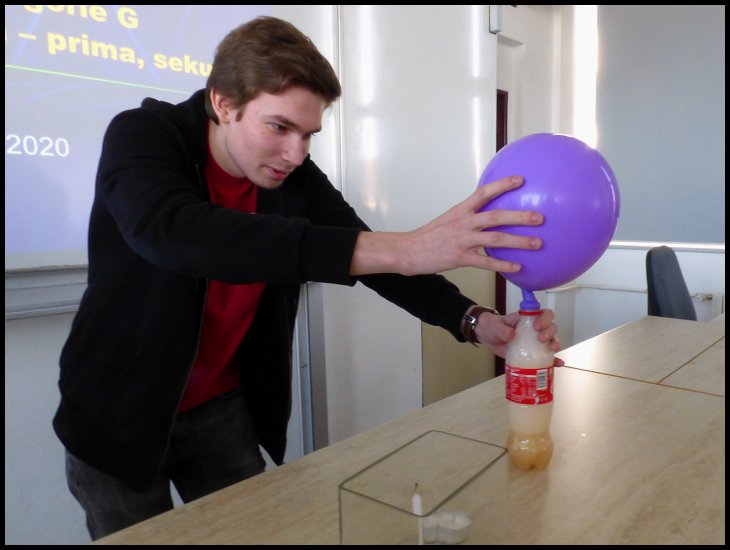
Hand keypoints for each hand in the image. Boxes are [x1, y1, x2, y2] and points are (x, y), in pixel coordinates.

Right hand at [350, 176, 543, 275]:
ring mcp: (461, 240)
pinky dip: (503, 265)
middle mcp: (463, 223)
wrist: (407, 251)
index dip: (502, 185)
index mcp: (460, 211)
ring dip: (519, 241)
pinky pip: (486, 262)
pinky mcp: (459, 258)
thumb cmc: (428, 237)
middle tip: (540, 217)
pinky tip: (517, 267)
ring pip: (495, 239)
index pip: (483, 193)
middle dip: (520, 216)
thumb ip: (466, 217)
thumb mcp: (447, 220)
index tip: (520, 179)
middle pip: (496, 216)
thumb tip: (485, 216)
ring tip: (537, 243)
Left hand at [474, 308, 563, 364]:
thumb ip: (501, 329)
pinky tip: (557, 364)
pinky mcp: (533, 353)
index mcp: (527, 318)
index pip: (543, 313)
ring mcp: (535, 341)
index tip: (537, 326)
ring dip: (554, 345)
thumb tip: (510, 335)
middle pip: (551, 327)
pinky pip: (546, 356)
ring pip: (552, 340)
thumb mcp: (494, 326)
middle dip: (549, 333)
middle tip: (540, 339)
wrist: (488, 338)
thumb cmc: (493, 327)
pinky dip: (553, 360)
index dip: (544, 318)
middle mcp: (535, 329)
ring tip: (552, 351)